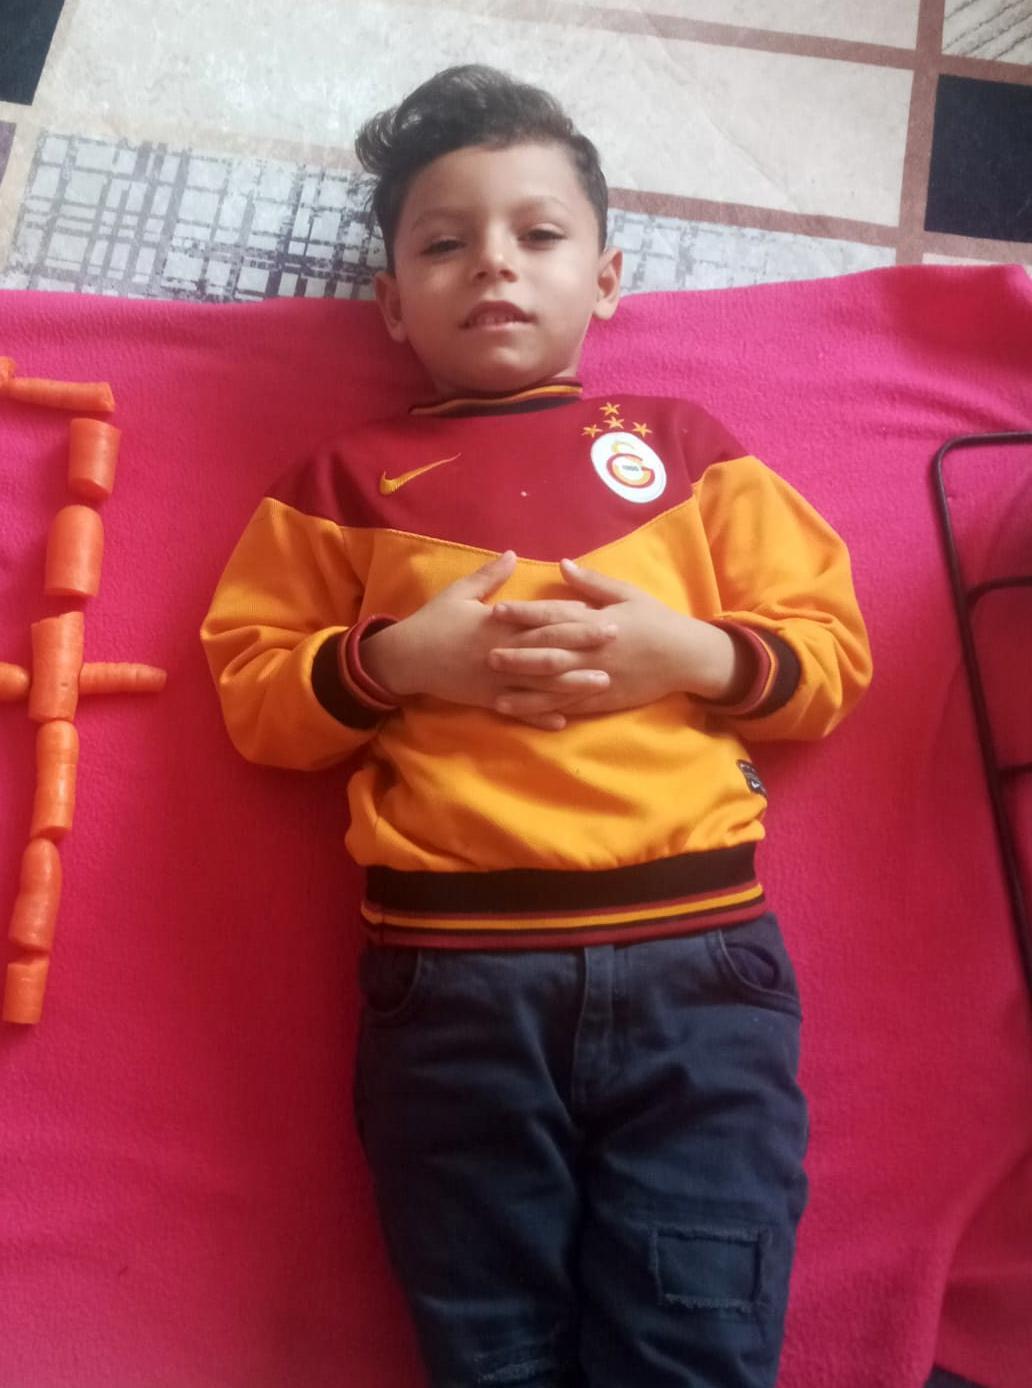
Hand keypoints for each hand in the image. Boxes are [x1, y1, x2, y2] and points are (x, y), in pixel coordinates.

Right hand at [360, 552, 618, 729]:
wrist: (405, 658)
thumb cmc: (433, 622)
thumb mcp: (458, 593)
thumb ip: (489, 576)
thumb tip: (513, 553)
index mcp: (497, 625)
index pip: (542, 620)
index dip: (572, 617)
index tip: (600, 613)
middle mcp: (502, 654)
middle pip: (550, 651)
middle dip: (584, 648)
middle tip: (616, 645)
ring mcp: (496, 681)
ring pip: (541, 686)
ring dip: (573, 685)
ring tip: (603, 683)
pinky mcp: (487, 700)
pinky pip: (519, 711)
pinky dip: (541, 717)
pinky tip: (565, 721)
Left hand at [488, 560, 746, 723]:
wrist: (685, 657)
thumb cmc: (655, 620)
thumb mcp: (628, 594)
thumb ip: (592, 583)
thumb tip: (562, 565)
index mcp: (597, 622)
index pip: (555, 616)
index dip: (525, 613)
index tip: (497, 610)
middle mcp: (592, 652)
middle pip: (549, 652)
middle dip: (517, 653)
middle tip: (485, 652)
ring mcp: (595, 678)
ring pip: (554, 685)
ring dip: (524, 688)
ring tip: (495, 690)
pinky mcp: (601, 699)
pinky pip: (568, 706)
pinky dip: (544, 710)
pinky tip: (522, 712)